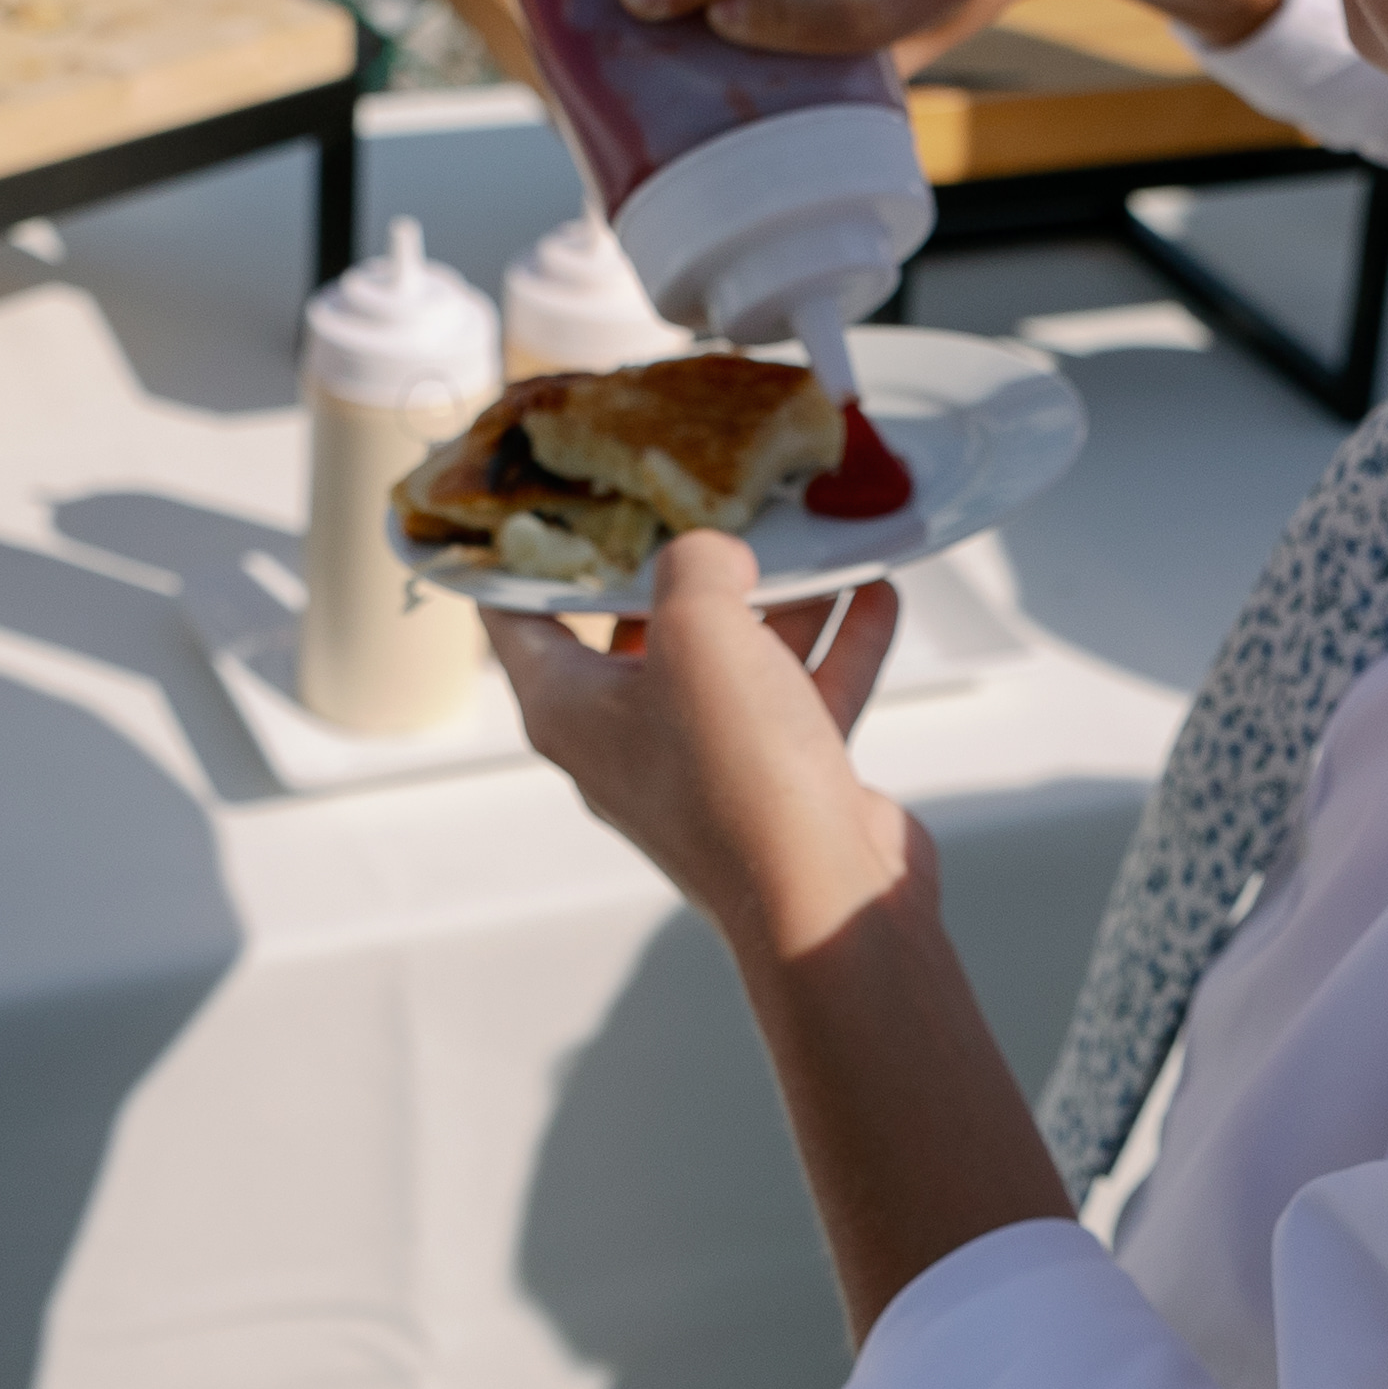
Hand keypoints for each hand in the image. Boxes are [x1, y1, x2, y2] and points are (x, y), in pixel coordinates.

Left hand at [501, 534, 1076, 1339]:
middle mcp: (628, 740)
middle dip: (678, 561)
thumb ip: (693, 562)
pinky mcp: (780, 783)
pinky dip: (835, 645)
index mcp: (570, 709)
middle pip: (636, 628)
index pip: (514, 615)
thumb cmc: (738, 773)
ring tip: (811, 536)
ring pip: (733, 659)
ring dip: (775, 599)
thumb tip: (712, 552)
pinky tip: (873, 592)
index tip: (538, 490)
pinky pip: (802, 696)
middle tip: (704, 495)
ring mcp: (706, 766)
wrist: (828, 898)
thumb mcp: (697, 626)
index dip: (519, 549)